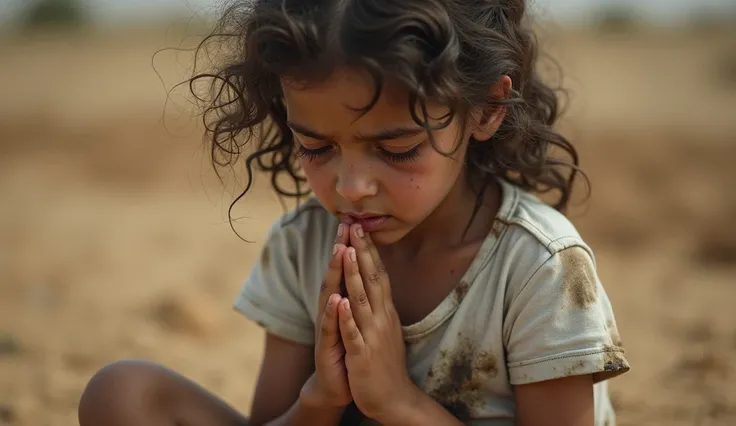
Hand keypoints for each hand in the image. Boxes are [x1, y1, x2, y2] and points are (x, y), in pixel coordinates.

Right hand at [303, 223, 351, 407]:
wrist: (337, 385)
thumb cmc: (347, 348)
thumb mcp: (354, 318)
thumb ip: (356, 295)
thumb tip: (362, 271)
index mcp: (342, 302)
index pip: (347, 270)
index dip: (351, 246)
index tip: (356, 222)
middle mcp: (332, 309)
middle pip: (336, 274)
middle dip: (340, 250)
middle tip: (344, 225)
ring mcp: (328, 326)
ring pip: (330, 295)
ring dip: (335, 274)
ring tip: (339, 252)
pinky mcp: (327, 346)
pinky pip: (331, 327)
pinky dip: (333, 313)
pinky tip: (335, 300)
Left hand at [337, 224, 415, 421]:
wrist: (393, 398)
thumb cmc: (384, 362)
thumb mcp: (385, 328)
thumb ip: (380, 305)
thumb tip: (377, 282)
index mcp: (385, 311)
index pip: (378, 274)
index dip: (369, 250)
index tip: (360, 227)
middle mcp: (381, 318)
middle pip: (372, 279)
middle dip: (362, 252)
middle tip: (354, 226)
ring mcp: (372, 335)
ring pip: (362, 300)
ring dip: (354, 275)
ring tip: (346, 252)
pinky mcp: (362, 354)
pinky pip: (353, 333)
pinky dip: (346, 317)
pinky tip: (340, 302)